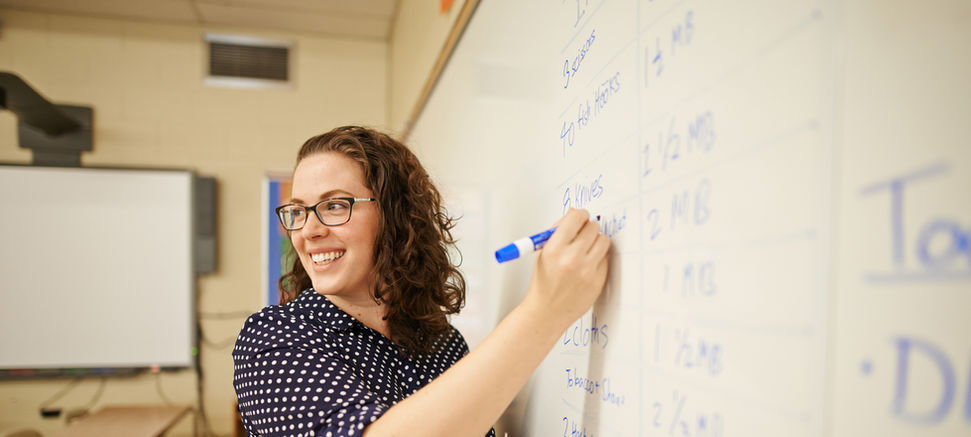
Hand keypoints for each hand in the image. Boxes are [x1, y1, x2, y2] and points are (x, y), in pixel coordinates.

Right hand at [524, 208, 609, 327]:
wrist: (547, 311)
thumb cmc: (544, 281)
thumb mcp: (542, 252)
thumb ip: (557, 231)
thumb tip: (574, 212)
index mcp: (554, 249)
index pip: (576, 218)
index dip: (580, 215)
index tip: (581, 217)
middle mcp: (572, 259)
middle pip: (593, 227)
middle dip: (588, 228)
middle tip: (583, 235)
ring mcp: (587, 271)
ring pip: (604, 241)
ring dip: (597, 241)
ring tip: (588, 249)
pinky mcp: (598, 281)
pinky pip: (606, 259)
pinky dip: (599, 259)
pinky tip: (588, 265)